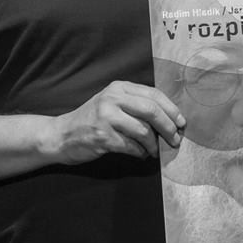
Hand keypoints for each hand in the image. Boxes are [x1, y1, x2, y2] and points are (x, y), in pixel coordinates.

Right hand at [47, 81, 184, 163]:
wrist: (61, 135)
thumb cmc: (93, 120)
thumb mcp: (113, 103)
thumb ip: (136, 105)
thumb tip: (169, 119)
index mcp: (120, 87)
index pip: (154, 94)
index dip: (171, 109)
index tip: (181, 123)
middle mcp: (113, 98)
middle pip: (151, 110)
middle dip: (168, 127)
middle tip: (175, 139)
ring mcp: (106, 116)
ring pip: (143, 130)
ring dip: (153, 144)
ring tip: (154, 151)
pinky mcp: (101, 136)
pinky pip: (131, 146)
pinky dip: (140, 152)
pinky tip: (140, 154)